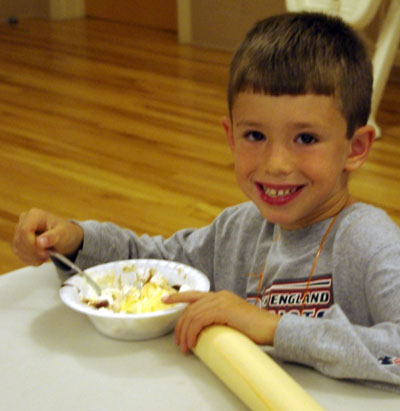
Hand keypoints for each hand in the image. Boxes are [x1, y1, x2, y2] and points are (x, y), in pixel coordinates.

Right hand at [12, 208, 83, 265]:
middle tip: (47, 256)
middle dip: (33, 252)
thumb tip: (40, 242)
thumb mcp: (64, 233)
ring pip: (18, 248)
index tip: (44, 252)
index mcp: (35, 215)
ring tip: (46, 257)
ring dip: (31, 257)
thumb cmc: (65, 232)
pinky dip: (29, 259)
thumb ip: (53, 237)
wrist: (65, 238)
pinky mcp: (20, 241)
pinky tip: (40, 259)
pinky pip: (18, 253)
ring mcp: (20, 231)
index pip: (25, 230)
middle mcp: (25, 221)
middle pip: (20, 240)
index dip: (32, 244)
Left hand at [163, 290, 280, 352]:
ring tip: (185, 347)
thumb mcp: (232, 321)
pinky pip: (199, 320)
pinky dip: (192, 332)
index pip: (194, 294)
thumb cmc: (255, 330)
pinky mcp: (223, 309)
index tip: (165, 300)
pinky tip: (193, 342)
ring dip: (185, 333)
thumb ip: (219, 321)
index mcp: (221, 297)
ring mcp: (221, 301)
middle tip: (178, 342)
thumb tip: (205, 334)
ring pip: (192, 314)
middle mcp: (219, 296)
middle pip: (190, 307)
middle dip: (180, 325)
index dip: (178, 297)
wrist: (271, 328)